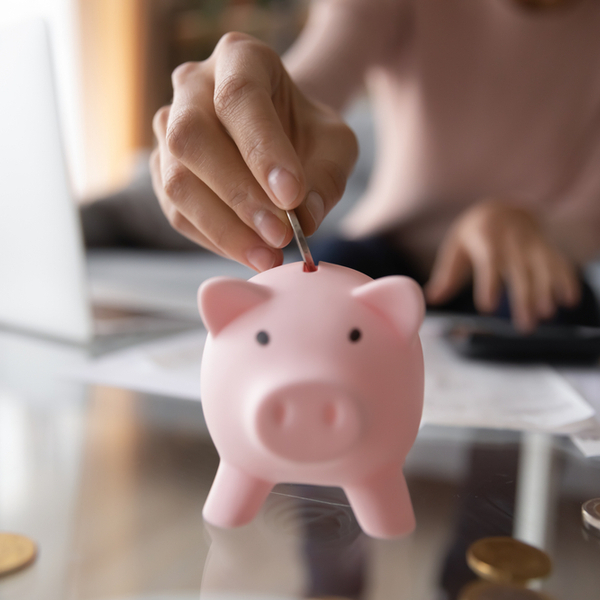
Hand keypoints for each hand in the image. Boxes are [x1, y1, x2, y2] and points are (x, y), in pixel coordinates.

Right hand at [150, 32, 357, 271]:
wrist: (280, 134)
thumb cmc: (307, 133)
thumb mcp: (335, 145)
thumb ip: (327, 176)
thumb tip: (306, 219)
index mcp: (239, 58)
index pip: (239, 97)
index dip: (262, 149)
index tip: (292, 196)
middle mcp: (192, 86)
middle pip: (192, 138)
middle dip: (238, 195)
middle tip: (280, 236)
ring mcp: (168, 128)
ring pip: (176, 181)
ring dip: (223, 227)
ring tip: (267, 255)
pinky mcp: (162, 170)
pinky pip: (176, 211)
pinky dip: (213, 239)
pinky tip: (248, 252)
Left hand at [425, 200, 580, 331]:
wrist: (503, 208)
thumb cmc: (474, 234)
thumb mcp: (456, 248)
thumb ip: (446, 275)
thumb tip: (430, 298)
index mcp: (486, 238)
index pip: (488, 262)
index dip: (489, 284)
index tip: (487, 308)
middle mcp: (512, 241)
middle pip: (519, 272)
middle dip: (523, 299)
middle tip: (524, 326)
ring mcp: (533, 244)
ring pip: (542, 268)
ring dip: (546, 291)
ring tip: (546, 314)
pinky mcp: (547, 249)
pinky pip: (560, 263)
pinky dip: (566, 280)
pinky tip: (568, 301)